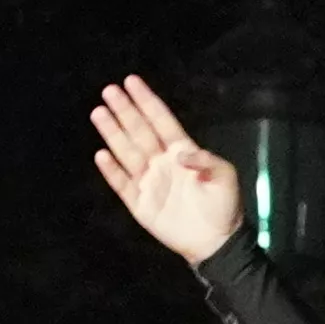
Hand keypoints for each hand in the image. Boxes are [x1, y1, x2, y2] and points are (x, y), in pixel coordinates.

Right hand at [89, 77, 247, 263]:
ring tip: (99, 112)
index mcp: (182, 151)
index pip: (161, 120)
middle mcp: (162, 162)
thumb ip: (205, 160)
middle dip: (125, 110)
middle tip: (109, 90)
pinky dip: (112, 170)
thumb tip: (180, 154)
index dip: (146, 101)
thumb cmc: (224, 206)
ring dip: (113, 133)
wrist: (215, 242)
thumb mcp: (225, 177)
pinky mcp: (140, 204)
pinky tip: (102, 154)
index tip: (132, 81)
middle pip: (139, 131)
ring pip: (127, 152)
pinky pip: (122, 184)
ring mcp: (149, 182)